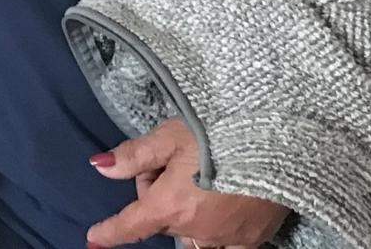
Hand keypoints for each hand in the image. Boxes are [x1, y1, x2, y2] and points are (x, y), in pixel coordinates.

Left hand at [87, 118, 289, 247]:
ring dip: (184, 218)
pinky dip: (215, 235)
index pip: (131, 225)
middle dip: (157, 197)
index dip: (109, 233)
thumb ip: (134, 156)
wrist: (278, 143)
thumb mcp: (169, 136)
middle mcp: (197, 229)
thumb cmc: (218, 132)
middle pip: (163, 221)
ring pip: (193, 237)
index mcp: (171, 206)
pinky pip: (226, 247)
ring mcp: (228, 237)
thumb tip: (100, 166)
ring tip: (196, 182)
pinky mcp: (254, 237)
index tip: (93, 239)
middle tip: (170, 163)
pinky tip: (219, 214)